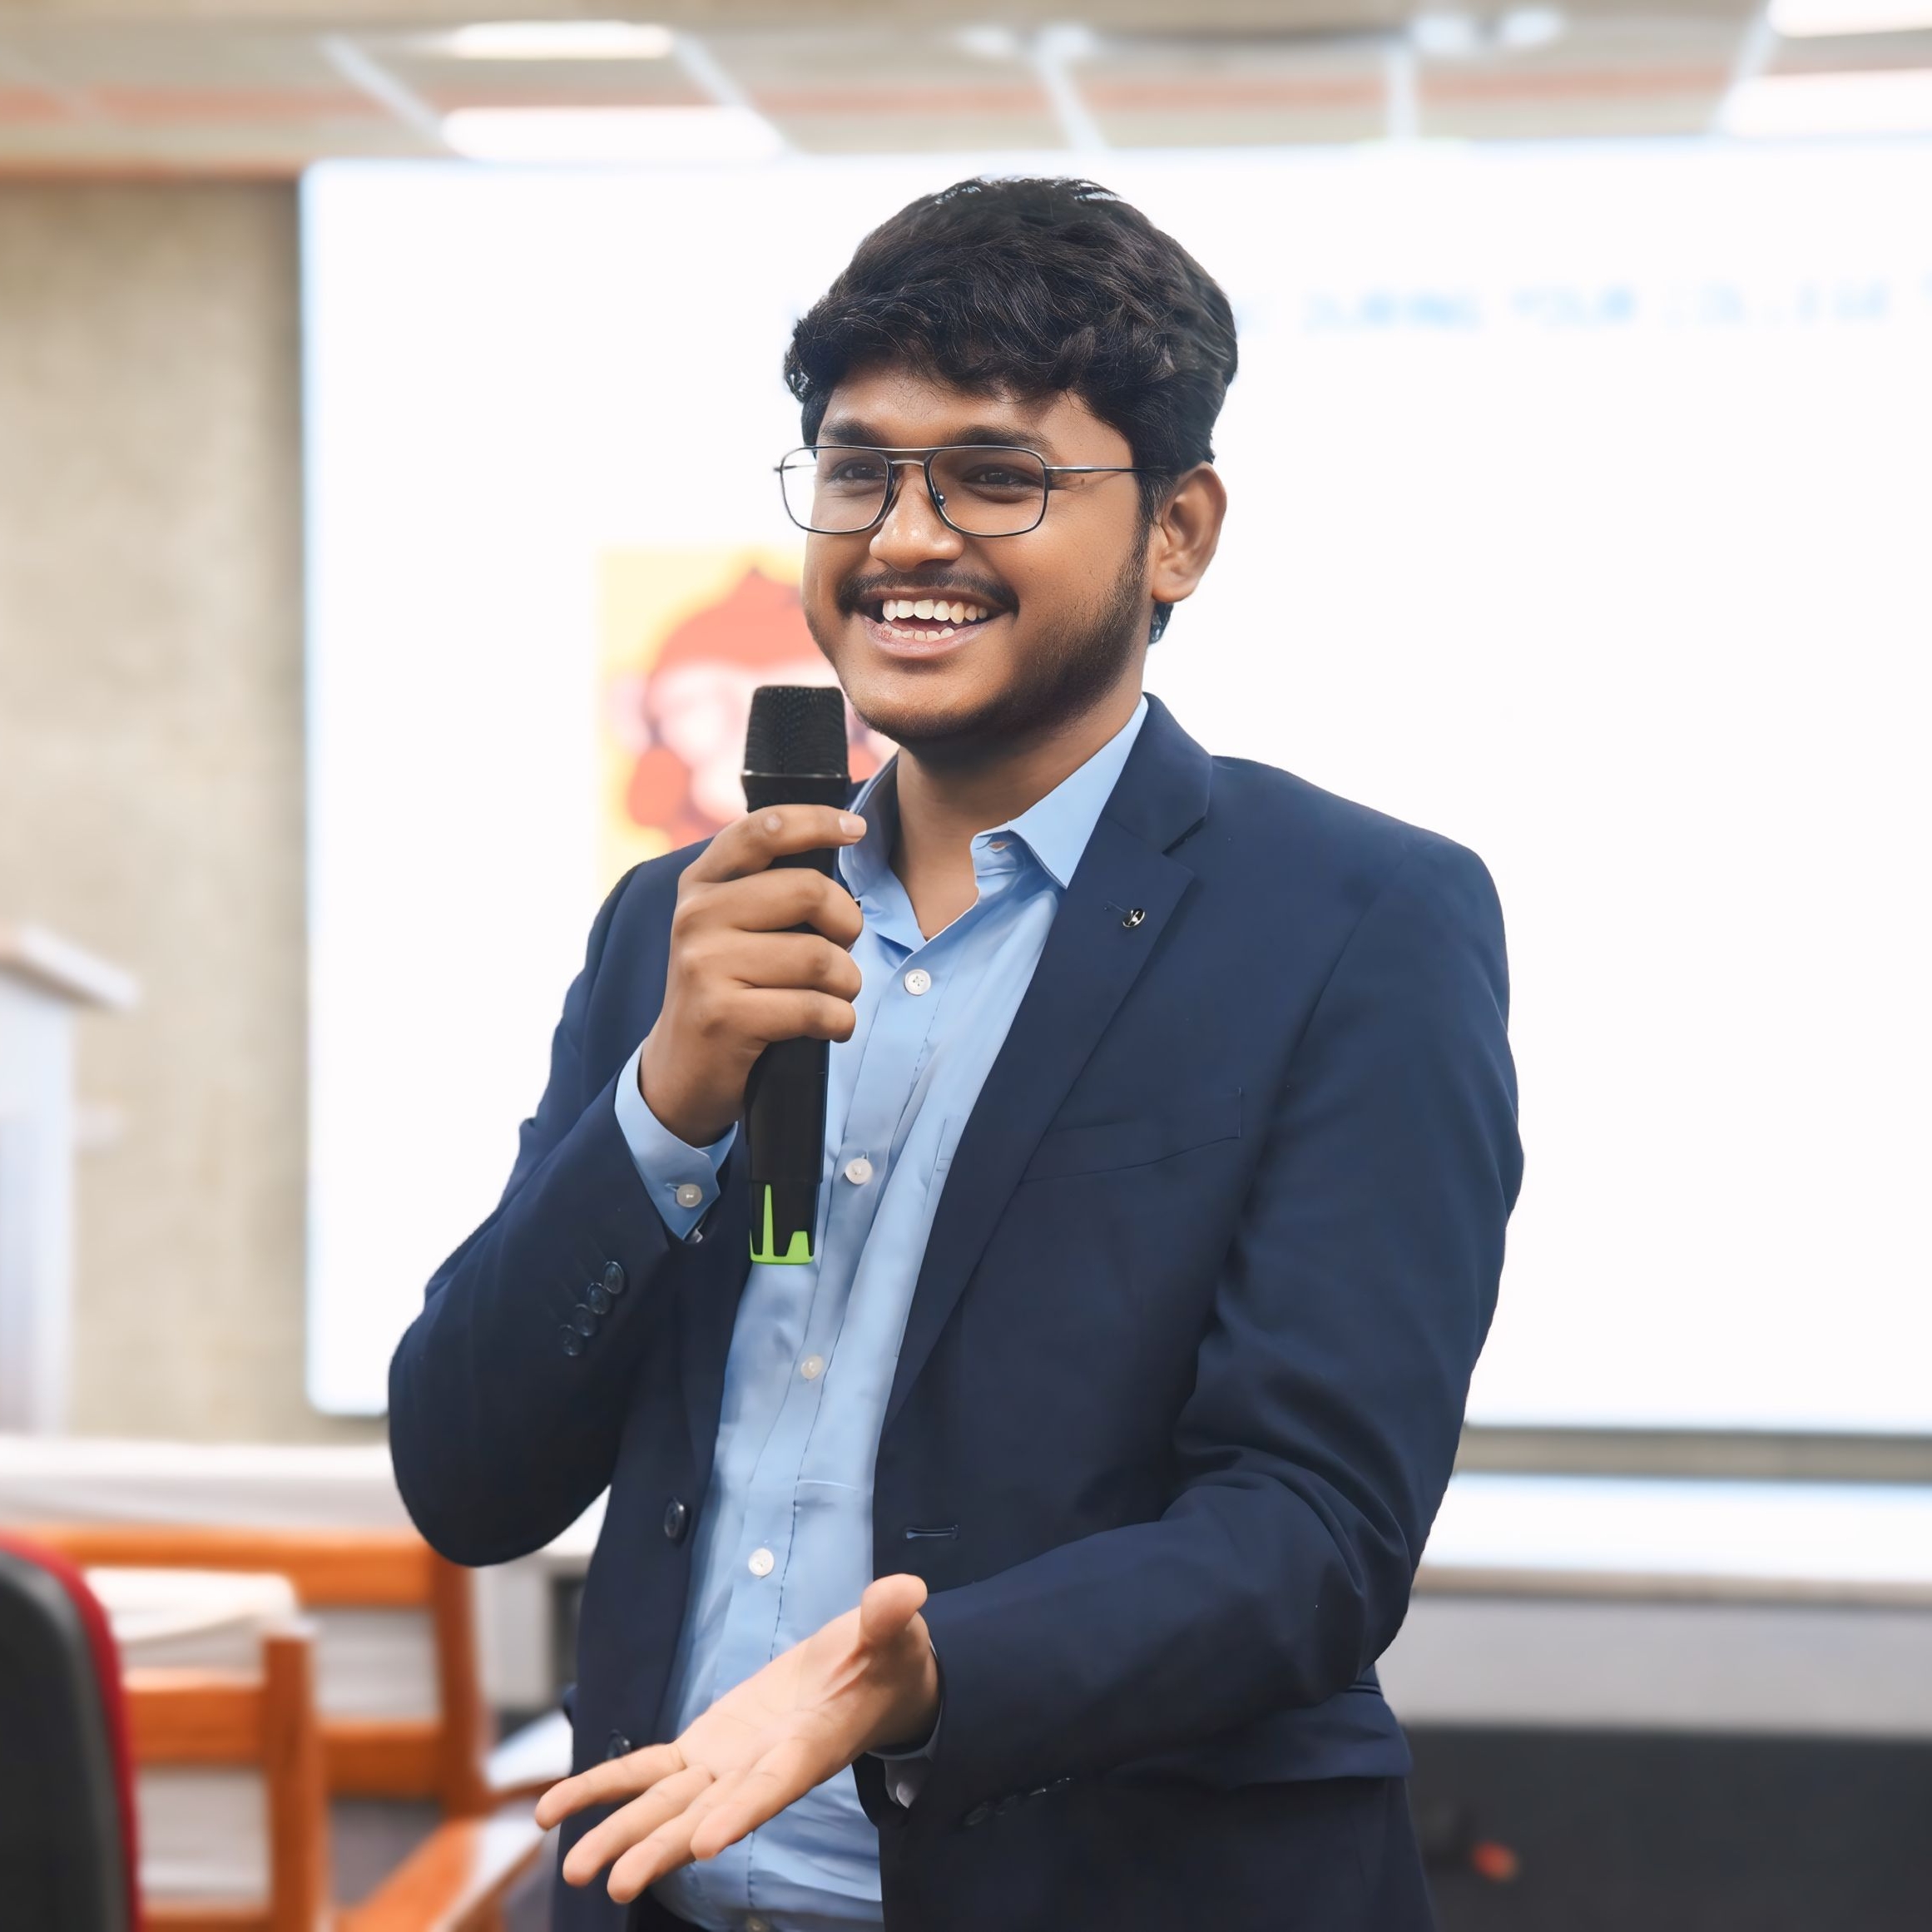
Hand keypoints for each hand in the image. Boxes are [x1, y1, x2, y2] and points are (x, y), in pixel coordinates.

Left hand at [537, 1574, 938, 1902]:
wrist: (869, 1683)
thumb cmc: (888, 1661)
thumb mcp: (895, 1636)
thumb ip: (889, 1619)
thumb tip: (905, 1592)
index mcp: (810, 1747)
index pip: (773, 1785)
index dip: (741, 1812)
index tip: (706, 1845)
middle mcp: (762, 1769)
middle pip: (707, 1815)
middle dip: (661, 1848)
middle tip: (616, 1884)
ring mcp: (728, 1763)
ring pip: (666, 1805)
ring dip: (621, 1833)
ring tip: (574, 1872)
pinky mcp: (705, 1749)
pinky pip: (646, 1772)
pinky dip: (601, 1788)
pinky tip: (552, 1811)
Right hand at [639, 806, 867, 1145]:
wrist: (681, 1070)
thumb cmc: (729, 989)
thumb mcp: (731, 926)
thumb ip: (770, 883)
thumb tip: (846, 834)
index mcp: (701, 883)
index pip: (764, 829)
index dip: (818, 821)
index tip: (857, 830)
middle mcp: (695, 916)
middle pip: (810, 890)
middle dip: (848, 924)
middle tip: (844, 948)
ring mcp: (703, 966)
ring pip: (821, 957)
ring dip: (847, 984)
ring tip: (833, 997)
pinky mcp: (723, 1015)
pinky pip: (815, 1008)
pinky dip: (839, 1021)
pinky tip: (829, 1027)